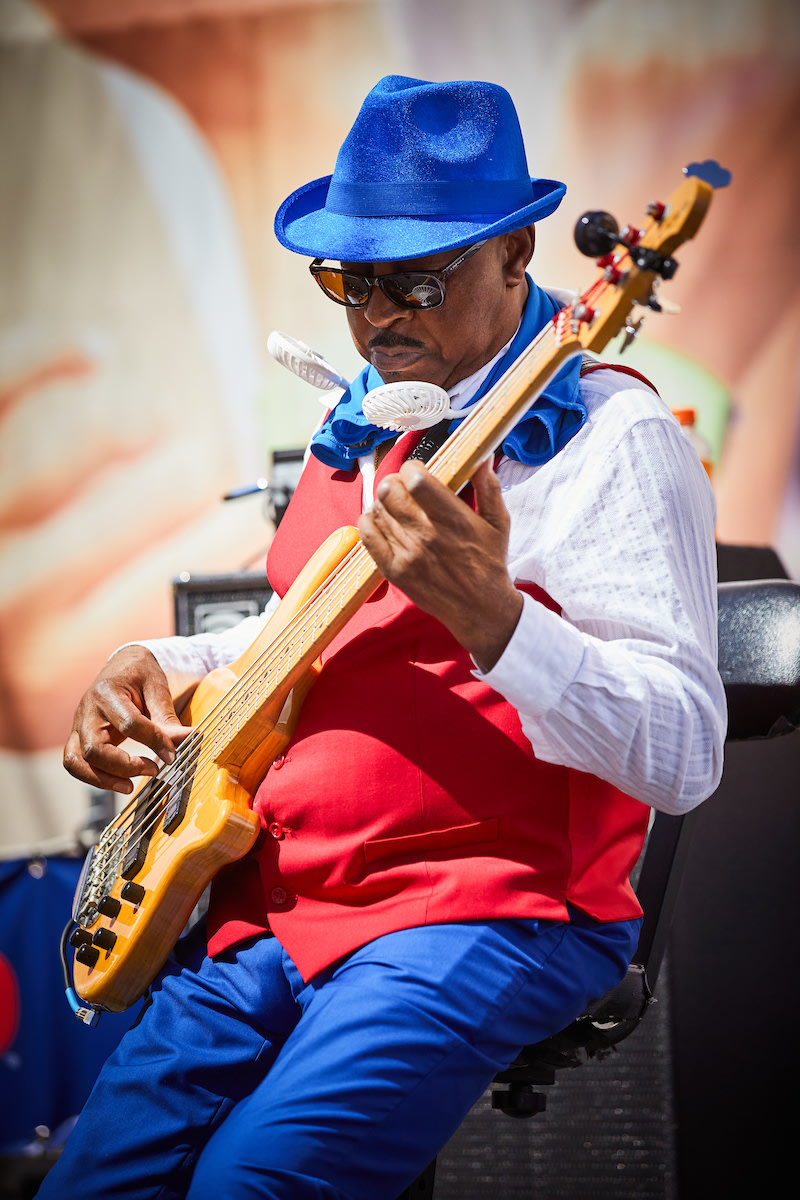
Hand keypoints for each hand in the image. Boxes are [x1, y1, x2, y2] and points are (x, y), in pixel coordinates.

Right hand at [63, 645, 192, 793]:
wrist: (121, 664)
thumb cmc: (140, 674)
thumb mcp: (157, 687)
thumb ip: (167, 717)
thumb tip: (187, 740)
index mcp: (108, 692)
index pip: (129, 724)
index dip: (153, 742)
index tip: (173, 755)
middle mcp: (87, 710)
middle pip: (94, 748)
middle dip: (123, 766)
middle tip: (153, 770)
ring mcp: (78, 725)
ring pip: (77, 761)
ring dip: (103, 779)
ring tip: (130, 787)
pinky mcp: (78, 737)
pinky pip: (75, 763)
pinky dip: (93, 778)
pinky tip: (118, 782)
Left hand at [358, 458, 522, 671]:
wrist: (481, 609)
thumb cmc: (490, 564)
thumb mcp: (498, 523)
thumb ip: (489, 487)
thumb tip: (483, 457)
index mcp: (454, 519)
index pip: (416, 479)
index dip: (412, 468)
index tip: (417, 472)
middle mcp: (428, 535)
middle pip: (390, 490)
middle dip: (394, 482)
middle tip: (402, 488)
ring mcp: (408, 554)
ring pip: (377, 510)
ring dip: (383, 502)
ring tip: (395, 506)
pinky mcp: (395, 571)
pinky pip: (368, 536)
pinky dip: (368, 522)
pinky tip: (379, 521)